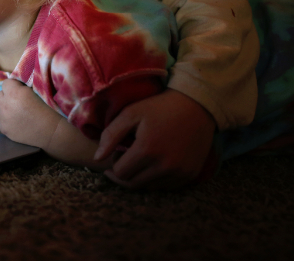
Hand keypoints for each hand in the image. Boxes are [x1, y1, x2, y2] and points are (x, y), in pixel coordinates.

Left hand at [0, 79, 56, 147]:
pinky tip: (18, 123)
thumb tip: (17, 83)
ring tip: (19, 113)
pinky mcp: (4, 130)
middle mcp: (5, 105)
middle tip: (19, 101)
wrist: (51, 130)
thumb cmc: (47, 108)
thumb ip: (23, 86)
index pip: (6, 83)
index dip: (14, 85)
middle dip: (8, 96)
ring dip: (6, 109)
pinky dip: (7, 121)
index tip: (21, 89)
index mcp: (13, 93)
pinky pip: (2, 121)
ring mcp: (3, 119)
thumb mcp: (36, 90)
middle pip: (0, 95)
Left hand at [94, 88, 215, 189]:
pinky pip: (167, 186)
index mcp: (147, 150)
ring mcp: (180, 173)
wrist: (197, 105)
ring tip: (139, 160)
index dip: (114, 164)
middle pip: (133, 183)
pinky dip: (156, 179)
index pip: (120, 173)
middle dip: (124, 173)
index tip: (116, 153)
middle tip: (124, 158)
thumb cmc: (159, 107)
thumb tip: (97, 158)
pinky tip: (154, 163)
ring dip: (140, 177)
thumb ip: (111, 135)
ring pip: (149, 187)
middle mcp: (165, 166)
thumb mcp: (131, 113)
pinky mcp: (190, 175)